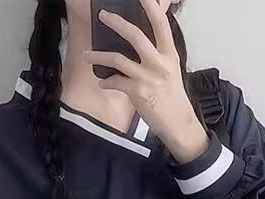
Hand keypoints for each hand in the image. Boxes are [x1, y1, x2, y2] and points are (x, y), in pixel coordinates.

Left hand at [84, 0, 208, 163]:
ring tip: (87, 55)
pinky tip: (103, 82)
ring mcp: (147, 77)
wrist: (177, 122)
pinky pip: (115, 82)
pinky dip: (106, 81)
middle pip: (135, 35)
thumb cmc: (172, 96)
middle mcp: (159, 62)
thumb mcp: (170, 69)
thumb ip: (158, 53)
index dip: (150, 6)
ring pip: (118, 59)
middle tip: (103, 16)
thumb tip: (142, 41)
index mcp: (169, 53)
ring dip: (99, 56)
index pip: (160, 23)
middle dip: (116, 23)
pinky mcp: (137, 92)